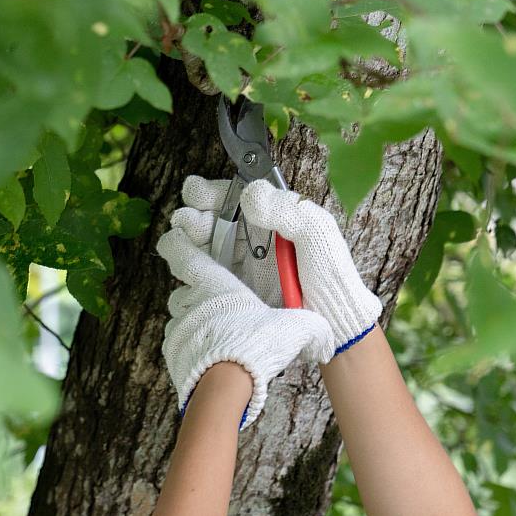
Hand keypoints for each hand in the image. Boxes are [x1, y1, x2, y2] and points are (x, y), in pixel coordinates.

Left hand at [157, 226, 332, 428]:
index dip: (177, 244)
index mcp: (217, 287)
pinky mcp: (173, 354)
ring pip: (181, 318)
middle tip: (218, 307)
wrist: (224, 388)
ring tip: (218, 337)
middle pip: (184, 290)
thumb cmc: (255, 347)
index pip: (187, 256)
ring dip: (195, 324)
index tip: (173, 238)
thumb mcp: (293, 331)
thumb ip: (311, 327)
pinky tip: (210, 358)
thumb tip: (326, 335)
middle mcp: (192, 304)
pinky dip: (190, 348)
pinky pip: (179, 344)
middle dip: (197, 295)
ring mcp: (179, 329)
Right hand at [171, 175, 381, 363]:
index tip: (196, 193)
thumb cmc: (330, 276)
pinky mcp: (235, 288)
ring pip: (207, 243)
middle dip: (196, 215)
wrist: (332, 322)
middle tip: (186, 220)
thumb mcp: (317, 234)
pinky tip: (183, 261)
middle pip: (217, 219)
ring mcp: (244, 263)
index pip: (239, 197)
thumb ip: (287, 210)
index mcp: (276, 217)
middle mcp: (256, 238)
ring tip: (183, 236)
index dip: (215, 193)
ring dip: (190, 237)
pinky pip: (207, 271)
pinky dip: (191, 264)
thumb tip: (249, 194)